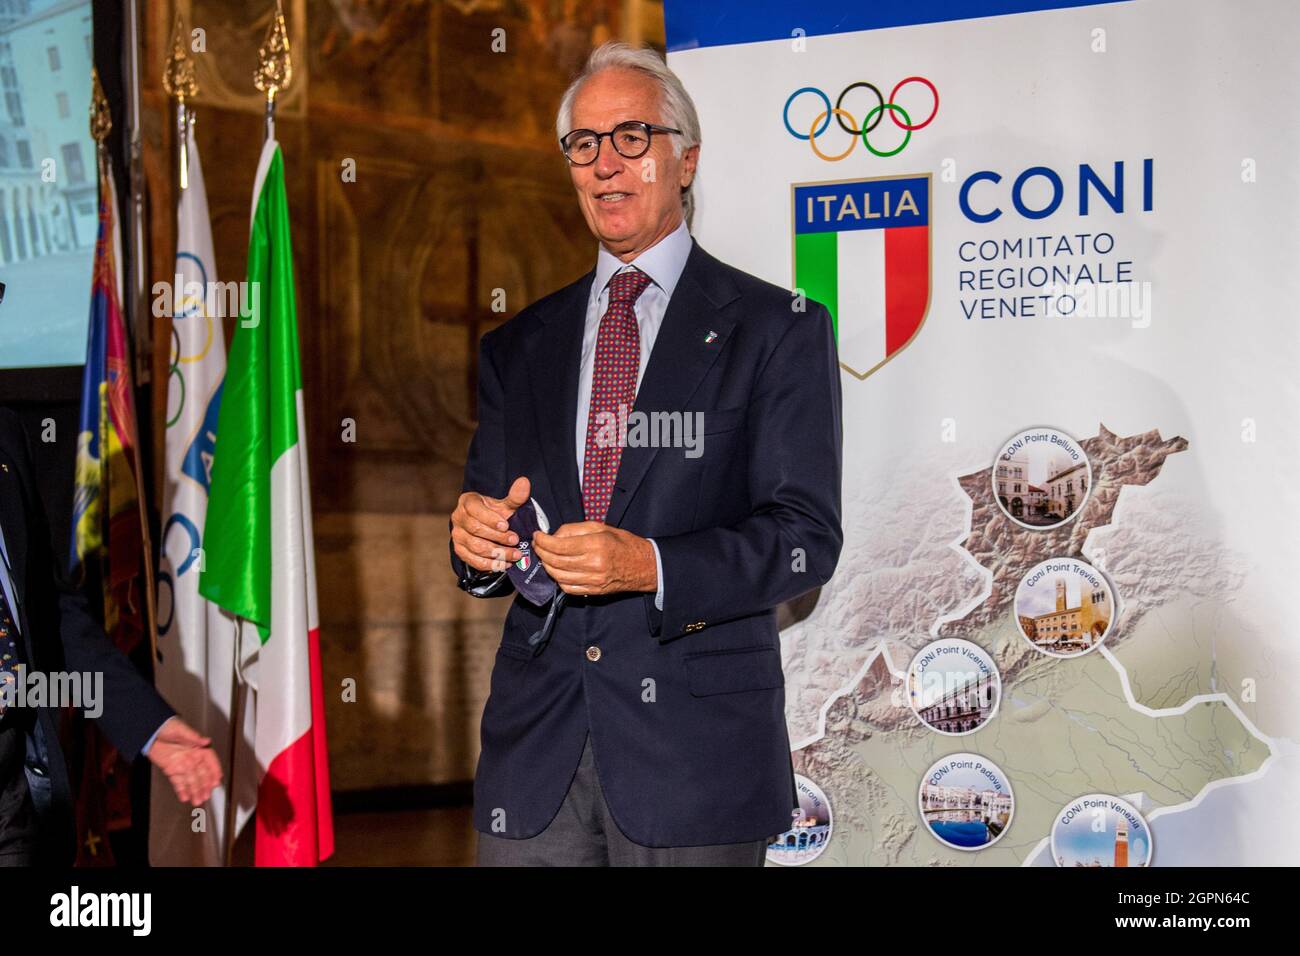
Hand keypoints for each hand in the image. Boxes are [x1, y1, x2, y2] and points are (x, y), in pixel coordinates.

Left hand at [146, 717, 222, 806]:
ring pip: (191, 780)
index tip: (217, 780)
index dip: (214, 771)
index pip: (210, 761)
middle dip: (204, 786)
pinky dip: (182, 790)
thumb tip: (205, 741)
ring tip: (198, 800)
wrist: (149, 731)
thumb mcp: (181, 730)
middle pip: (201, 774)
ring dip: (195, 791)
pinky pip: (178, 782)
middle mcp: (192, 758)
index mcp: (197, 748)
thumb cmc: (167, 726)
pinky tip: (185, 797)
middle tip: (206, 795)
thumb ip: (193, 737)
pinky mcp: (172, 770)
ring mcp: (182, 765)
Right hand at [451, 476, 530, 572]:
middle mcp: (458, 518)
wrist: (486, 526)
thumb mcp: (505, 504)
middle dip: (498, 537)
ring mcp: (457, 535)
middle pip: (476, 530)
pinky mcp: (460, 550)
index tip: (506, 526)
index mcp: (467, 502)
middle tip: (515, 541)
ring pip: (475, 546)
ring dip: (497, 553)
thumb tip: (524, 482)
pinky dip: (490, 564)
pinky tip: (504, 563)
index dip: (491, 519)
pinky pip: (472, 560)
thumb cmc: (495, 513)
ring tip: (514, 554)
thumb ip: (515, 496)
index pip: (475, 510)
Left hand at [532, 521, 657, 595]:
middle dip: (541, 552)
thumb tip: (554, 535)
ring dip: (547, 566)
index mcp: (596, 545)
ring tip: (545, 556)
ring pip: (558, 576)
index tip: (538, 535)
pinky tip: (557, 570)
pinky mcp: (593, 591)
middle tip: (537, 545)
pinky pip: (567, 587)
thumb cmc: (622, 543)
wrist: (643, 565)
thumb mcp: (601, 527)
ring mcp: (593, 580)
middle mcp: (593, 564)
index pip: (559, 545)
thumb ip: (575, 529)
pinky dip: (558, 579)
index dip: (543, 541)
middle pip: (555, 561)